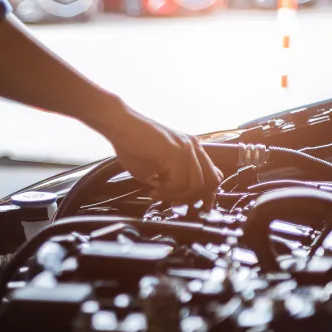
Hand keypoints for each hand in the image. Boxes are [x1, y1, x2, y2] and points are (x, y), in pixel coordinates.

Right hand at [103, 109, 221, 202]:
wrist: (118, 125)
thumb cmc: (131, 145)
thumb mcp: (155, 167)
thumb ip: (170, 179)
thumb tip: (176, 197)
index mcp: (192, 149)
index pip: (213, 175)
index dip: (207, 195)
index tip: (196, 206)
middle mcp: (194, 147)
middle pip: (211, 182)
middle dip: (192, 198)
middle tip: (173, 202)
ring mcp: (186, 148)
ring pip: (197, 185)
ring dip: (177, 195)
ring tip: (158, 193)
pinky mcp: (175, 151)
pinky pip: (180, 181)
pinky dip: (167, 191)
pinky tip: (153, 189)